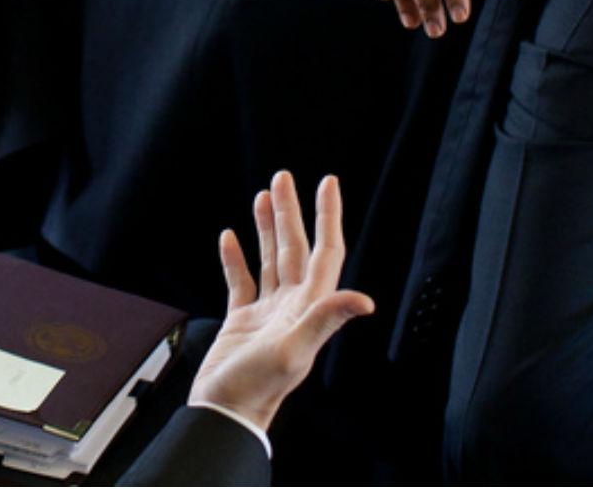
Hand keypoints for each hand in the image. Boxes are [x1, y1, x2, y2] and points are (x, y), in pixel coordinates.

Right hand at [188, 172, 372, 434]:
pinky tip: (230, 237)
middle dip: (291, 211)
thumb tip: (366, 301)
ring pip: (270, 259)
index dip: (328, 216)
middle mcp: (292, 306)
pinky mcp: (242, 321)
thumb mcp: (295, 351)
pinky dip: (236, 258)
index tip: (327, 183)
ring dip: (267, 228)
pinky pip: (241, 281)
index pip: (325, 252)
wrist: (226, 414)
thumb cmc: (259, 388)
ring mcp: (267, 312)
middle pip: (295, 248)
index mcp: (309, 307)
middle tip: (284, 178)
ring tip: (262, 196)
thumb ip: (327, 320)